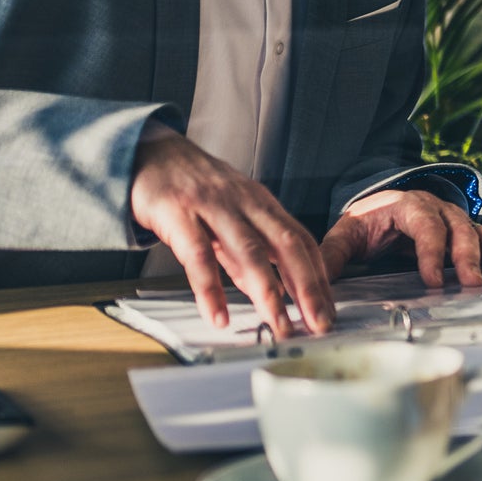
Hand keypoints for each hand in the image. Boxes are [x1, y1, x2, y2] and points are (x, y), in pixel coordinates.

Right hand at [130, 130, 334, 337]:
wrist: (152, 155)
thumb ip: (250, 253)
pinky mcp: (179, 214)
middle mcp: (245, 203)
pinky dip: (210, 289)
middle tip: (319, 323)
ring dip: (268, 293)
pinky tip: (219, 317)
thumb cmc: (196, 190)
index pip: (301, 241)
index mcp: (262, 204)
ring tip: (279, 326)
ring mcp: (213, 207)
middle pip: (286, 245)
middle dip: (307, 287)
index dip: (318, 276)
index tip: (328, 310)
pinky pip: (197, 256)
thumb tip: (272, 292)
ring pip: (248, 251)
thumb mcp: (232, 216)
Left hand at [319, 188, 481, 287]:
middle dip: (468, 258)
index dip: (431, 252)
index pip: (425, 226)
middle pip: (460, 229)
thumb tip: (313, 285)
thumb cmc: (365, 224)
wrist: (382, 206)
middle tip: (474, 284)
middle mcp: (438, 208)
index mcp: (408, 206)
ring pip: (481, 233)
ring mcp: (456, 219)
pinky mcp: (468, 231)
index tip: (432, 280)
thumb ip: (333, 257)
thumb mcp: (345, 235)